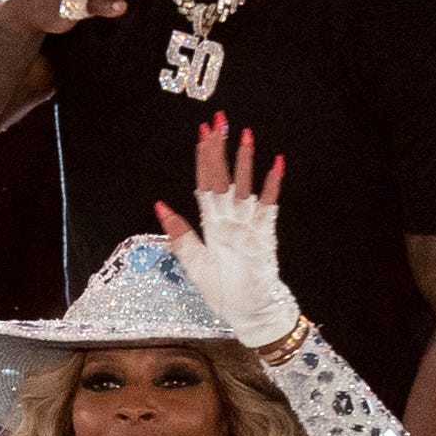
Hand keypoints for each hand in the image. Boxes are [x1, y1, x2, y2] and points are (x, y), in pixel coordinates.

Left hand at [155, 113, 301, 347]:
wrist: (251, 314)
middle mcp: (230, 219)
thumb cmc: (224, 292)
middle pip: (223, 177)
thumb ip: (179, 235)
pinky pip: (269, 206)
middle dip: (220, 149)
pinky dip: (271, 186)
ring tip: (245, 134)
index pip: (205, 183)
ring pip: (245, 186)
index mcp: (211, 224)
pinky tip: (275, 163)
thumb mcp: (194, 265)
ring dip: (245, 161)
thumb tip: (159, 205)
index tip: (202, 133)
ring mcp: (249, 225)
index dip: (203, 158)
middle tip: (219, 121)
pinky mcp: (265, 235)